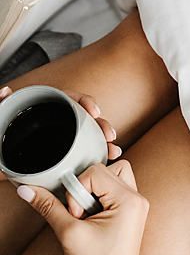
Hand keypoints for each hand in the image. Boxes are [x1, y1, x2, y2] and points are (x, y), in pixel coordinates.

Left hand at [0, 85, 121, 180]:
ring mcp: (62, 140)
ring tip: (113, 152)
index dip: (84, 102)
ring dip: (103, 143)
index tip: (94, 112)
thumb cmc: (0, 140)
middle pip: (85, 119)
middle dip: (102, 126)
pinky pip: (84, 154)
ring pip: (89, 137)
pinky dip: (96, 157)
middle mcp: (57, 122)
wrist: (1, 164)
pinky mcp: (64, 157)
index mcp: (44, 110)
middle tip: (110, 136)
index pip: (69, 99)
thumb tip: (6, 90)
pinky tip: (106, 163)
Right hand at [17, 161, 148, 254]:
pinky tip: (92, 218)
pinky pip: (115, 191)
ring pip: (113, 177)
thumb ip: (48, 206)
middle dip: (87, 187)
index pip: (96, 172)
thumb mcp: (68, 233)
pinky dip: (100, 198)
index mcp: (130, 201)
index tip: (76, 216)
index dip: (78, 191)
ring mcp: (137, 207)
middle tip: (81, 213)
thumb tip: (27, 189)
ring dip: (94, 190)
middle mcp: (138, 200)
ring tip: (87, 215)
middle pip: (108, 169)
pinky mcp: (131, 214)